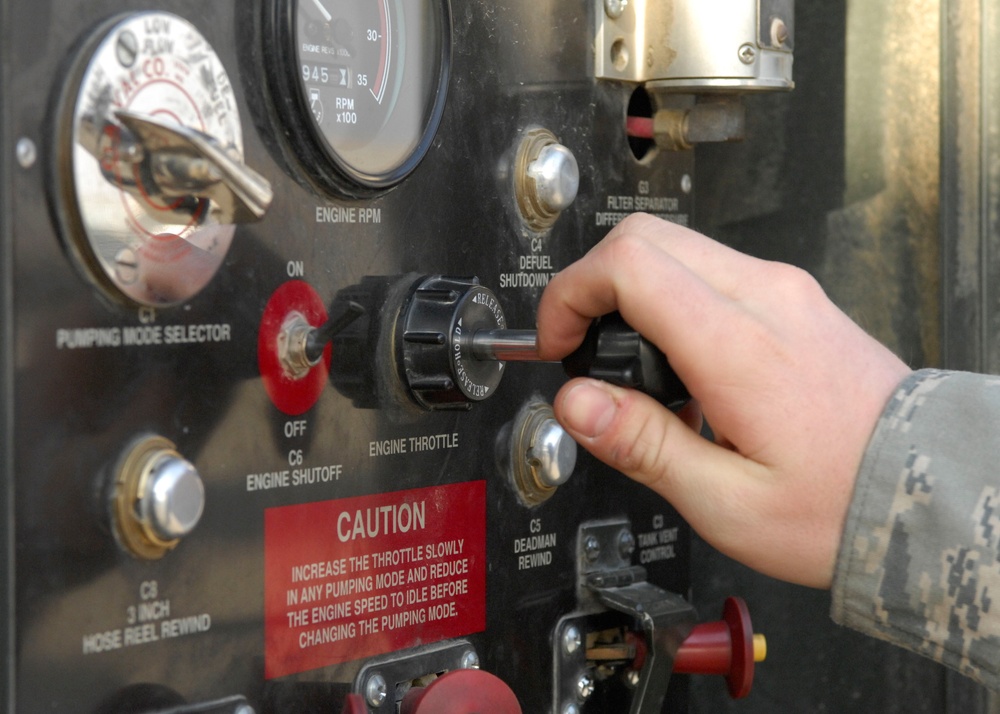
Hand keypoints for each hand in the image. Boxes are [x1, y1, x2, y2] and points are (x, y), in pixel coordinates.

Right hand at [536, 213, 910, 587]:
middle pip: (646, 238)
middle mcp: (766, 298)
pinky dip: (672, 300)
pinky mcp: (794, 299)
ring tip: (635, 370)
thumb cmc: (840, 505)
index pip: (628, 265)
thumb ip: (642, 444)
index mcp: (740, 346)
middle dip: (592, 285)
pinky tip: (682, 367)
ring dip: (632, 293)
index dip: (571, 294)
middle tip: (582, 348)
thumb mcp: (727, 502)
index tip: (558, 342)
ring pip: (677, 248)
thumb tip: (577, 402)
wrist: (931, 490)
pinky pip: (712, 272)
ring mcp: (785, 291)